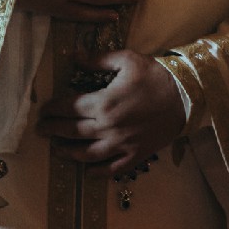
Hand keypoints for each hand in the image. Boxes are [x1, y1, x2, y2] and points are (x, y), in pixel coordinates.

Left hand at [38, 48, 185, 175]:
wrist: (186, 95)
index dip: (52, 109)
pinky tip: (87, 171)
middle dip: (53, 131)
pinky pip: (112, 169)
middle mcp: (108, 127)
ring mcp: (121, 144)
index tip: (44, 110)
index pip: (68, 108)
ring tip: (58, 150)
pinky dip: (97, 172)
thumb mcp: (127, 59)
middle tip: (41, 130)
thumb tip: (74, 56)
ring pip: (87, 154)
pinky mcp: (136, 155)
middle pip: (72, 132)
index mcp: (103, 103)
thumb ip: (98, 60)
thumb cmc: (156, 75)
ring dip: (68, 153)